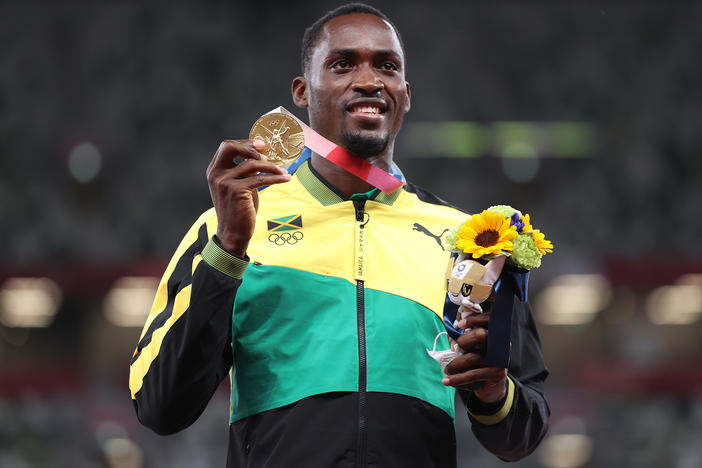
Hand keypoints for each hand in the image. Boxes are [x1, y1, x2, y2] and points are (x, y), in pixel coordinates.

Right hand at [206, 140, 290, 255]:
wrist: (232, 233)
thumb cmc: (238, 210)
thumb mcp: (238, 186)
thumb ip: (243, 171)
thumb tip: (260, 156)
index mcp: (214, 171)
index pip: (226, 147)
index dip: (245, 143)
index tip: (261, 145)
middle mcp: (216, 174)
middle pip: (231, 147)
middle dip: (251, 146)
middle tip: (268, 152)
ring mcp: (225, 182)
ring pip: (252, 164)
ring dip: (271, 166)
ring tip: (283, 171)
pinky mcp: (236, 191)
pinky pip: (260, 179)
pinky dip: (276, 177)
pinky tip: (286, 178)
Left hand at [442, 312, 507, 403]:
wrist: (492, 387)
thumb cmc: (479, 365)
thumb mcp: (473, 351)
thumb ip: (466, 342)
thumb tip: (451, 340)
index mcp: (494, 335)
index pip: (489, 320)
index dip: (475, 319)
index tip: (460, 324)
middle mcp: (499, 345)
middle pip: (482, 335)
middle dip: (464, 340)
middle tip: (456, 348)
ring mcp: (499, 359)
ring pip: (473, 357)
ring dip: (455, 364)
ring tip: (447, 370)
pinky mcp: (496, 374)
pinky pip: (472, 374)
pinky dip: (457, 378)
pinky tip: (446, 381)